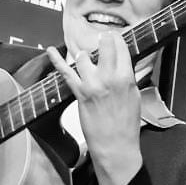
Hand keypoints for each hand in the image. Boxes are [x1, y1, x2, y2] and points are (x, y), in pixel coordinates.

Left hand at [47, 32, 142, 184]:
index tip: (113, 37)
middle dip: (102, 40)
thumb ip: (127, 78)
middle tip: (100, 41)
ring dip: (84, 57)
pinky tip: (51, 50)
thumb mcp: (134, 97)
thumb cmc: (126, 126)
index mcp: (127, 78)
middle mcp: (110, 78)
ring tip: (87, 63)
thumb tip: (121, 65)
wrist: (116, 147)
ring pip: (84, 56)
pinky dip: (56, 60)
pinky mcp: (80, 93)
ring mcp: (93, 84)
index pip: (121, 46)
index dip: (116, 39)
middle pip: (104, 43)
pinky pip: (66, 72)